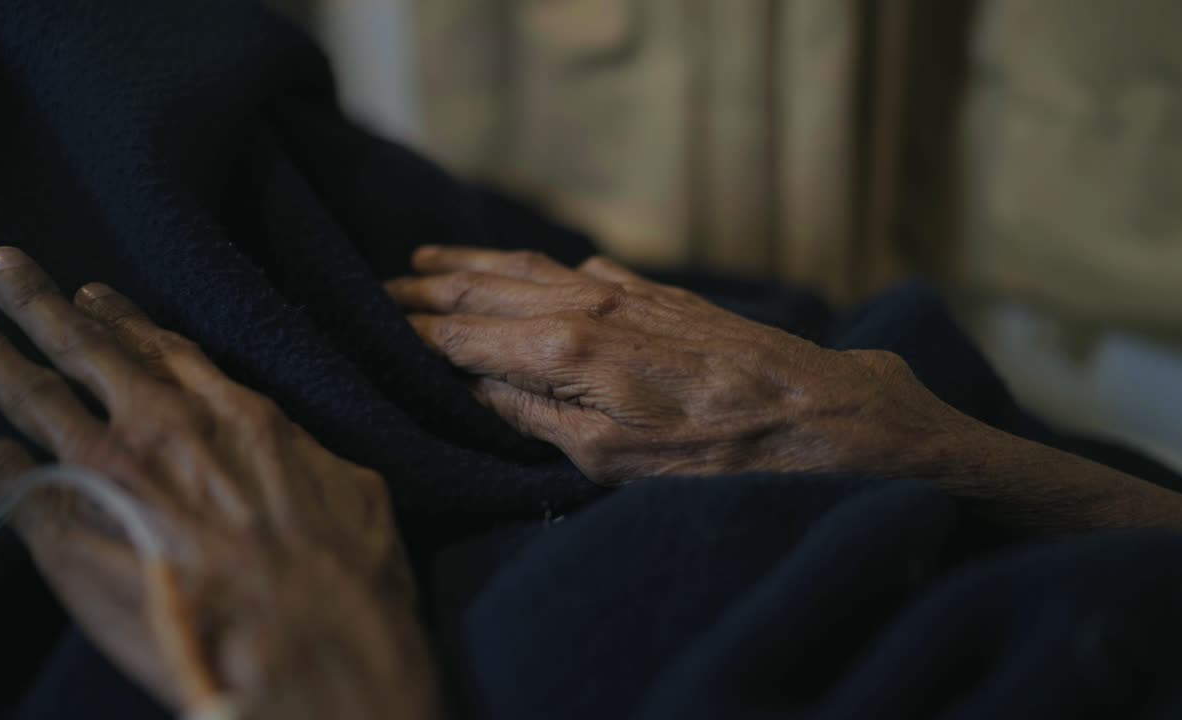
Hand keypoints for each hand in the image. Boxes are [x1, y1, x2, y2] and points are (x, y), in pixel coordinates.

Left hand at [0, 248, 439, 718]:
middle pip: (90, 349)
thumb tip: (301, 458)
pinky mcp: (69, 527)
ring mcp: (111, 471)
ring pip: (33, 392)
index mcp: (238, 416)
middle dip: (43, 305)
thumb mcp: (356, 495)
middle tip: (5, 264)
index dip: (126, 320)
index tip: (96, 295)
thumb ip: (310, 462)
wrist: (306, 649)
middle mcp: (165, 427)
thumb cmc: (347, 582)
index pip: (167, 352)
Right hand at [386, 247, 970, 484]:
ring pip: (527, 266)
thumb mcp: (606, 456)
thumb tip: (471, 384)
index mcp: (561, 348)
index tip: (374, 322)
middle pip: (486, 287)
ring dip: (474, 263)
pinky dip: (536, 265)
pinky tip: (531, 268)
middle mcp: (583, 304)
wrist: (808, 409)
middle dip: (429, 287)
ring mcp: (620, 290)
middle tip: (383, 285)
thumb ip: (529, 413)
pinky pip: (577, 267)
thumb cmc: (709, 449)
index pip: (463, 333)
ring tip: (430, 259)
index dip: (414, 330)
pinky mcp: (653, 291)